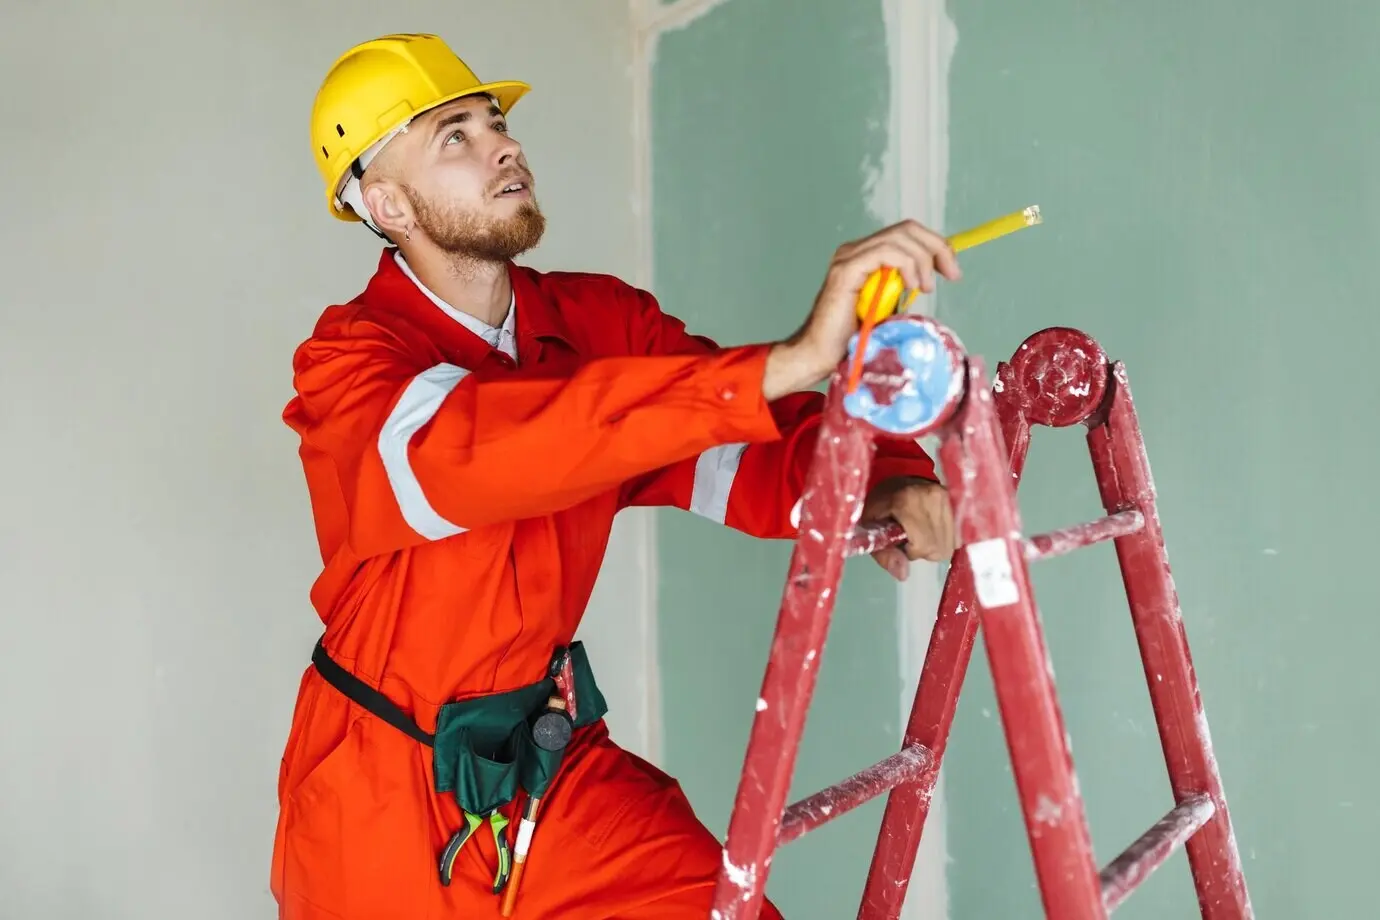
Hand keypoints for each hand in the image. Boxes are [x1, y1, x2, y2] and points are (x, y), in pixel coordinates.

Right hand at [762, 220, 961, 399]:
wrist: (820, 356)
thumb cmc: (851, 339)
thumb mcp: (888, 307)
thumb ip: (903, 286)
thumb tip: (931, 277)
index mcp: (865, 255)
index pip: (907, 233)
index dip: (935, 245)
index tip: (951, 269)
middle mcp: (854, 250)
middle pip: (907, 229)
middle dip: (937, 247)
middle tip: (951, 274)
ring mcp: (848, 258)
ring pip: (899, 237)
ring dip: (923, 260)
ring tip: (925, 287)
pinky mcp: (846, 270)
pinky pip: (886, 252)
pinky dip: (907, 264)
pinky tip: (912, 286)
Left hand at [861, 477, 955, 580]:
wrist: (898, 473)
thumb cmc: (881, 501)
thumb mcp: (870, 526)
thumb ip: (885, 553)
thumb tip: (903, 575)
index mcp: (907, 502)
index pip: (922, 546)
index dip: (910, 550)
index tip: (900, 540)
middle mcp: (933, 498)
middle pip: (938, 548)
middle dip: (922, 549)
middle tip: (910, 536)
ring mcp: (948, 499)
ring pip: (949, 544)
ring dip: (934, 545)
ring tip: (921, 531)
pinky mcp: (956, 501)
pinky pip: (956, 536)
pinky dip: (944, 538)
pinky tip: (932, 529)